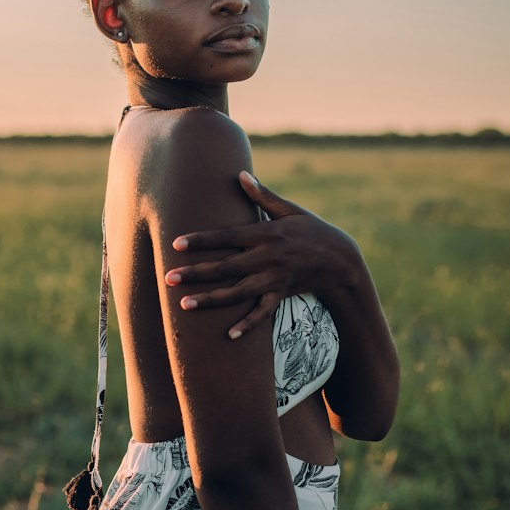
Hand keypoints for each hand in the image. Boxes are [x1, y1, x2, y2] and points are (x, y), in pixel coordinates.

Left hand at [164, 171, 363, 338]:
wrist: (341, 259)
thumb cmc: (311, 229)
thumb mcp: (290, 209)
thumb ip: (263, 196)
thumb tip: (240, 175)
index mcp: (266, 233)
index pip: (228, 236)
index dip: (202, 240)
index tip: (177, 244)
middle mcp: (268, 257)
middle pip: (226, 267)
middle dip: (196, 273)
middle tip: (169, 278)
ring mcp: (275, 279)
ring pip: (238, 292)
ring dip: (211, 299)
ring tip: (184, 305)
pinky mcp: (282, 294)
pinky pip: (263, 312)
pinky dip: (248, 324)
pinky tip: (229, 335)